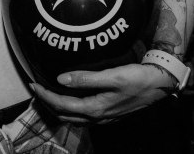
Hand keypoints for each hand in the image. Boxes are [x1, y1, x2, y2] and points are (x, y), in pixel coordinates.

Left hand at [30, 63, 170, 123]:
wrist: (161, 85)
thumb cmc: (138, 79)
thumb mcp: (112, 76)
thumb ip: (86, 78)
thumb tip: (60, 78)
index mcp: (95, 108)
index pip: (60, 105)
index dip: (44, 95)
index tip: (33, 84)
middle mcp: (97, 117)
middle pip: (63, 114)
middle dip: (46, 103)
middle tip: (36, 89)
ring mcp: (103, 118)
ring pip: (72, 117)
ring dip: (57, 108)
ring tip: (48, 95)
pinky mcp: (109, 114)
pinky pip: (82, 116)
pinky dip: (70, 109)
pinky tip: (70, 99)